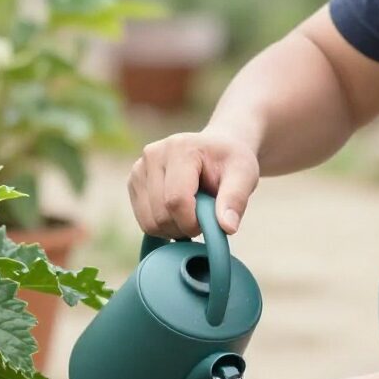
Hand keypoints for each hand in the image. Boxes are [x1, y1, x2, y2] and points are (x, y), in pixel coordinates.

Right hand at [128, 127, 259, 240]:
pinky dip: (163, 226)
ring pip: (149, 222)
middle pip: (160, 214)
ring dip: (173, 229)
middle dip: (185, 227)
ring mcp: (139, 168)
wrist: (215, 149)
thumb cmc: (230, 162)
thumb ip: (236, 199)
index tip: (211, 222)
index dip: (192, 222)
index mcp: (180, 148)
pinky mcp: (133, 182)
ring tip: (192, 214)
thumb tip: (227, 228)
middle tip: (204, 218)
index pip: (176, 201)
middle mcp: (152, 154)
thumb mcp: (244, 175)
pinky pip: (143, 221)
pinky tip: (178, 213)